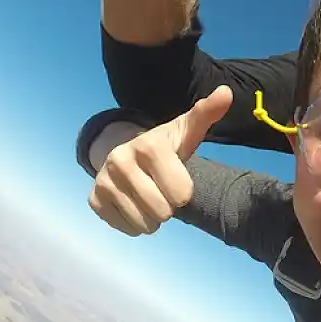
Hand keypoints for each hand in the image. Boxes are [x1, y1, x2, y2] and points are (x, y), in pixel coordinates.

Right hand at [88, 86, 232, 235]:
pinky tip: (134, 203)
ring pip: (144, 224)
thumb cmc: (167, 146)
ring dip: (152, 217)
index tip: (176, 177)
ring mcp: (103, 181)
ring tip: (149, 197)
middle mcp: (120, 160)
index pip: (182, 194)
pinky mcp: (94, 199)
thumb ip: (206, 113)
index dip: (183, 191)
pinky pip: (126, 229)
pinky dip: (134, 223)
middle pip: (163, 212)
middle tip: (161, 189)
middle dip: (168, 206)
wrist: (131, 155)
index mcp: (148, 145)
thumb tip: (226, 93)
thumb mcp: (187, 130)